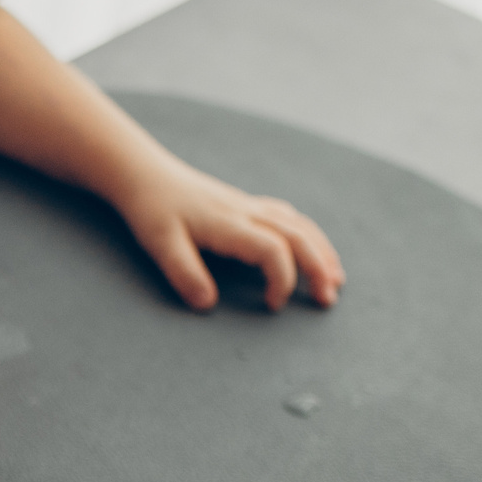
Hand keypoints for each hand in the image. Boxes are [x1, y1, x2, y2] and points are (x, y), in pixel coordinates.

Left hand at [110, 149, 342, 311]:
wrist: (146, 175)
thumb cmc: (151, 210)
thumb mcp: (160, 243)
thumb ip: (183, 273)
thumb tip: (208, 304)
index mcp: (230, 224)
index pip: (273, 249)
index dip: (281, 279)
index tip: (272, 306)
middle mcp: (247, 212)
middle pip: (298, 236)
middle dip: (318, 267)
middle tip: (328, 299)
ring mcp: (250, 206)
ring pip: (299, 225)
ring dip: (321, 251)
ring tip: (336, 279)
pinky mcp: (246, 205)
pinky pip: (288, 217)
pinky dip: (309, 235)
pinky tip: (314, 249)